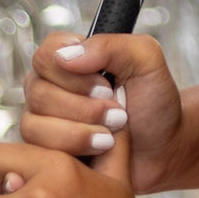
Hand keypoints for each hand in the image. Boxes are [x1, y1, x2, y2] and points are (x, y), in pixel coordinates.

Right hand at [21, 25, 188, 193]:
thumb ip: (111, 46)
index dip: (73, 72)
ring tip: (112, 133)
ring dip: (80, 130)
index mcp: (70, 58)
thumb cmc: (155, 102)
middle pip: (38, 91)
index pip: (47, 53)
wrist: (164, 148)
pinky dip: (74, 149)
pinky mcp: (45, 151)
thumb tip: (67, 56)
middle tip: (118, 112)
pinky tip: (100, 149)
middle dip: (83, 106)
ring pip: (34, 124)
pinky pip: (38, 151)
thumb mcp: (146, 61)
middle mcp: (50, 86)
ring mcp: (44, 120)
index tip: (106, 84)